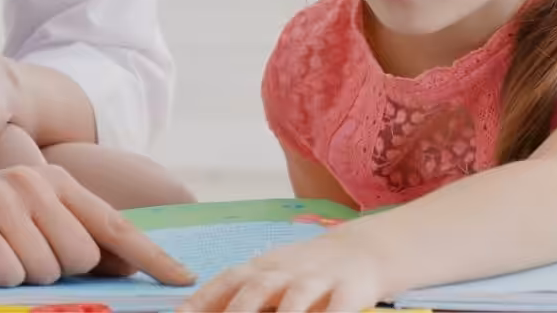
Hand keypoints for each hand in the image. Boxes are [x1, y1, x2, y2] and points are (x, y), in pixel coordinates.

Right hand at [0, 164, 197, 288]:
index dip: (150, 256)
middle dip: (50, 272)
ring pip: (45, 270)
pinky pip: (7, 274)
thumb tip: (122, 264)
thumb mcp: (17, 229)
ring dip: (14, 277)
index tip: (186, 280)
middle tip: (6, 258)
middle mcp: (32, 181)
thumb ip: (65, 237)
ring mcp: (2, 195)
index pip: (111, 224)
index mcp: (50, 181)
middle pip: (80, 257)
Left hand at [180, 232, 388, 312]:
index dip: (202, 301)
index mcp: (261, 268)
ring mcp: (316, 280)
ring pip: (295, 300)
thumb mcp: (270, 276)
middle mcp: (284, 272)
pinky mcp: (349, 290)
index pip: (226, 283)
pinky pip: (337, 309)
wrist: (363, 249)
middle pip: (254, 291)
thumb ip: (236, 296)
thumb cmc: (305, 271)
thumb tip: (193, 312)